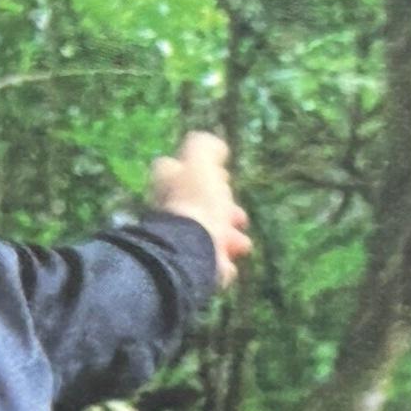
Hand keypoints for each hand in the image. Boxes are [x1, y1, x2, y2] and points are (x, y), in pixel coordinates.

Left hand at [147, 128, 250, 273]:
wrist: (191, 252)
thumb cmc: (198, 203)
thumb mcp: (201, 162)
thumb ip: (205, 147)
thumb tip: (215, 146)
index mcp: (168, 184)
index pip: (179, 168)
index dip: (204, 172)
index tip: (223, 179)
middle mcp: (168, 211)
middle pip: (199, 206)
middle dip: (224, 210)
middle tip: (239, 217)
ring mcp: (176, 240)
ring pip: (207, 235)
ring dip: (229, 237)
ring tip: (241, 244)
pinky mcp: (187, 265)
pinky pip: (208, 262)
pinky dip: (222, 262)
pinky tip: (229, 263)